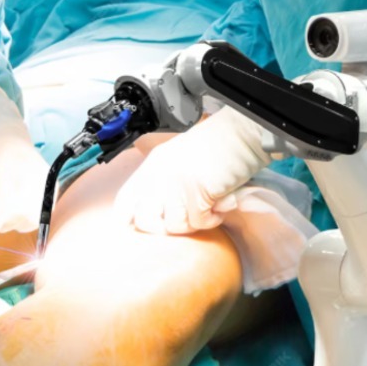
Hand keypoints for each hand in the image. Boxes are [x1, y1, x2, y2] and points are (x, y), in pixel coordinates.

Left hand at [115, 107, 271, 234]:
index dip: (129, 221)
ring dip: (195, 223)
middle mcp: (159, 175)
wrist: (241, 135)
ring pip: (175, 226)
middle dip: (165, 229)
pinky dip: (213, 218)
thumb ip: (163, 185)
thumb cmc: (217, 147)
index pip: (125, 202)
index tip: (142, 229)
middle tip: (185, 219)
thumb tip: (157, 216)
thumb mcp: (179, 161)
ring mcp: (176, 184)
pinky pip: (199, 223)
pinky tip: (221, 203)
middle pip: (145, 221)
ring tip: (209, 207)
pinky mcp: (196, 193)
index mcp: (152, 166)